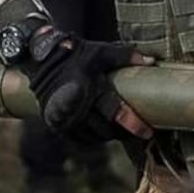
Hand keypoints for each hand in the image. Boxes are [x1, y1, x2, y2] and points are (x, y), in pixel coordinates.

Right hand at [17, 23, 142, 145]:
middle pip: (107, 130)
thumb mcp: (101, 52)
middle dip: (124, 132)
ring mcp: (65, 119)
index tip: (147, 132)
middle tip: (138, 129)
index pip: (114, 112)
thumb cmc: (77, 55)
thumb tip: (151, 62)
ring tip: (122, 129)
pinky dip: (95, 138)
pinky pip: (82, 141)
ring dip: (110, 135)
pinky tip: (103, 130)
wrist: (42, 61)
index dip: (132, 124)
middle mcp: (76, 107)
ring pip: (95, 138)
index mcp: (89, 89)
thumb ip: (126, 56)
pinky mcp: (58, 126)